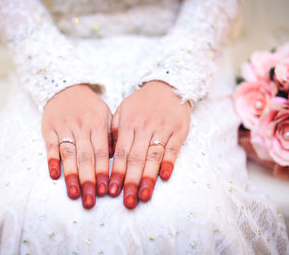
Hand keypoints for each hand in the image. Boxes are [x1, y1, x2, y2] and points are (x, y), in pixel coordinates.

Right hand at [42, 84, 112, 208]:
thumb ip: (111, 135)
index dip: (103, 172)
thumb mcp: (106, 115)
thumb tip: (114, 159)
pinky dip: (51, 160)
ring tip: (74, 194)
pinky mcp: (49, 128)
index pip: (101, 152)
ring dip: (71, 175)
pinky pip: (50, 146)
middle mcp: (81, 127)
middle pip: (85, 157)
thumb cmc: (89, 106)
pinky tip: (54, 175)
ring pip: (68, 154)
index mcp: (98, 124)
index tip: (105, 191)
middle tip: (90, 202)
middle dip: (88, 180)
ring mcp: (64, 127)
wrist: (65, 87)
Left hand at [109, 81, 190, 208]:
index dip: (116, 173)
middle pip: (136, 158)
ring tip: (144, 196)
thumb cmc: (142, 102)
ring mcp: (162, 129)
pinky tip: (165, 176)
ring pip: (153, 156)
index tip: (111, 191)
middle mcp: (144, 128)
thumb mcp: (123, 110)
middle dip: (131, 182)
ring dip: (148, 177)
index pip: (121, 153)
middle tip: (127, 202)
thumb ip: (115, 129)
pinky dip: (169, 162)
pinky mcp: (179, 131)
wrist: (168, 85)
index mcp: (129, 125)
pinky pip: (173, 148)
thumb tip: (109, 152)